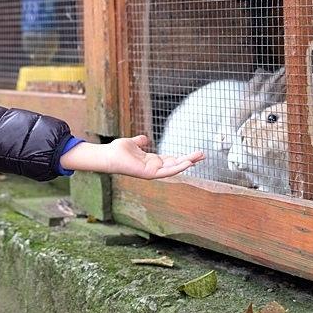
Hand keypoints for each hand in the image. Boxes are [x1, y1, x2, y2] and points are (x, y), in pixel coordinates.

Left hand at [59, 135, 204, 179]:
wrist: (109, 155)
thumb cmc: (118, 151)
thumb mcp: (132, 143)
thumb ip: (139, 142)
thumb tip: (144, 138)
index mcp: (152, 161)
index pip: (171, 160)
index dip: (182, 157)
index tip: (194, 154)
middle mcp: (154, 167)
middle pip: (175, 164)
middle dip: (189, 160)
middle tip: (203, 155)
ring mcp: (153, 171)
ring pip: (174, 168)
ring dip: (187, 163)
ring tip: (199, 158)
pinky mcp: (150, 173)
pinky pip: (167, 171)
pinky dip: (178, 167)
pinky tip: (188, 163)